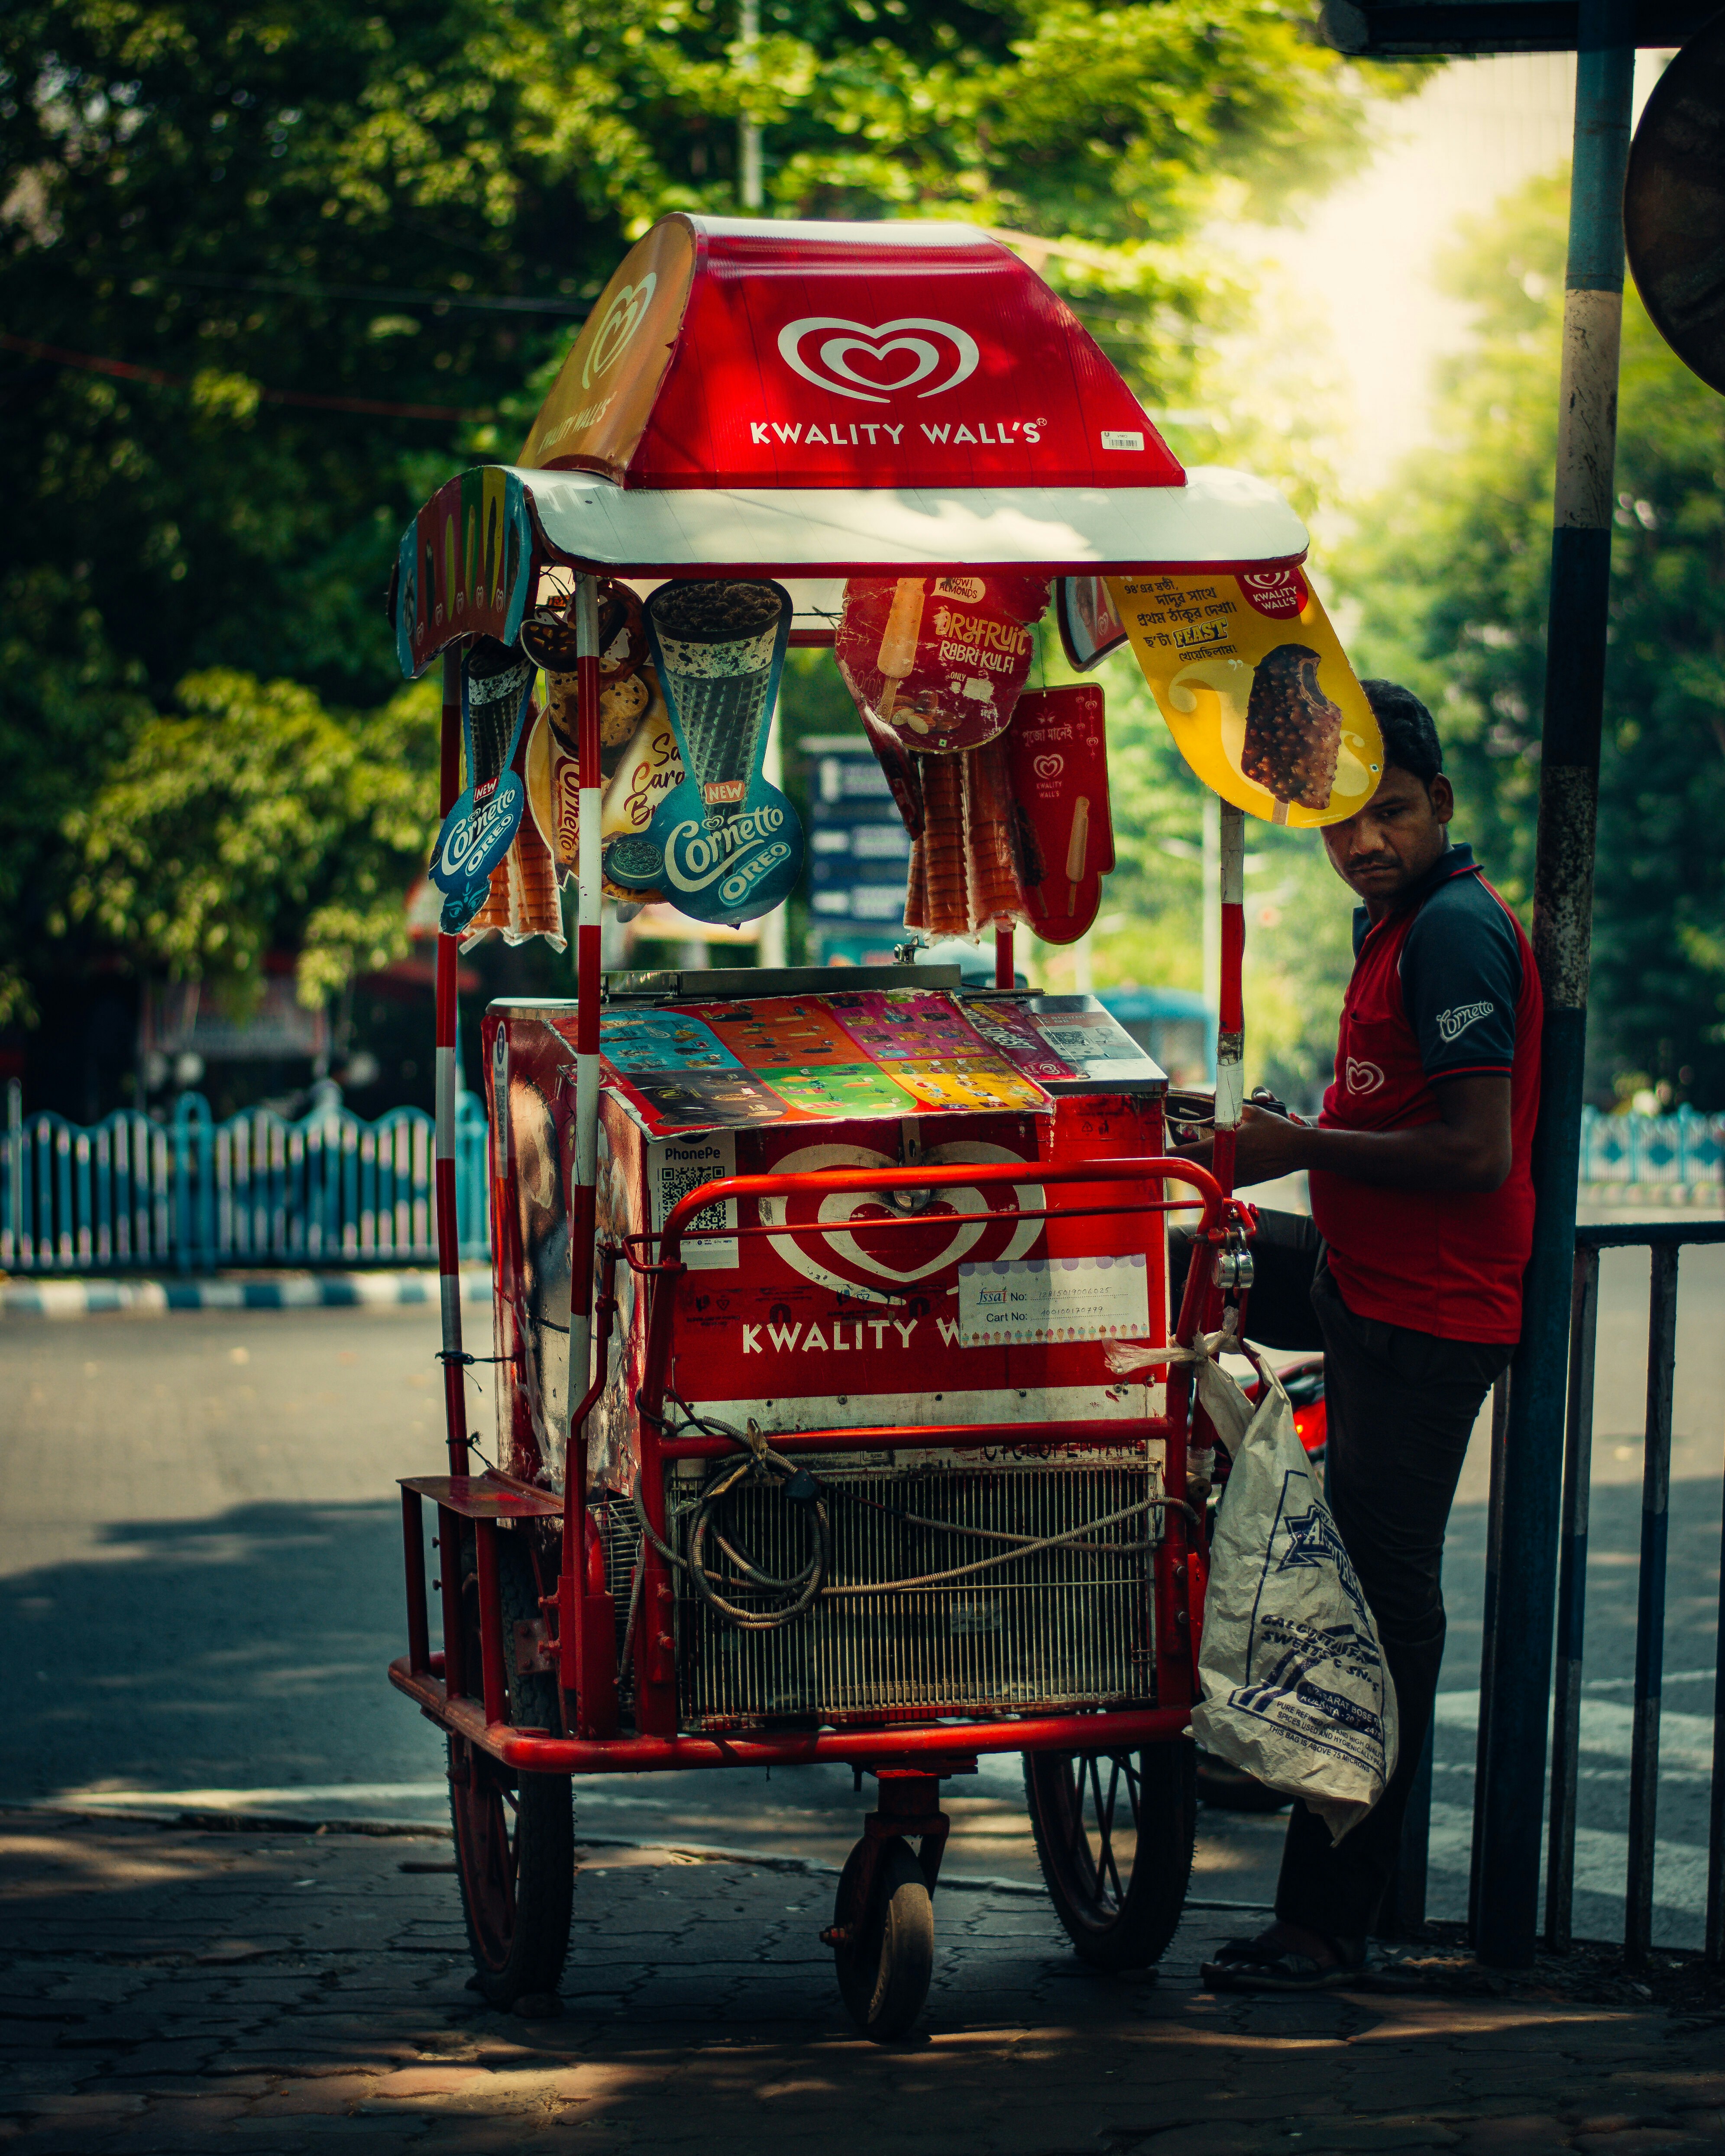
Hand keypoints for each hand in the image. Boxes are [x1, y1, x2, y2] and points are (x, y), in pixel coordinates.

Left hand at [1168, 1102, 1311, 1186]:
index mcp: (1227, 1146)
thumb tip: (1216, 1096)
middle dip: (1183, 1163)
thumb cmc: (1277, 1129)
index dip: (1174, 1152)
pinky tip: (1211, 1170)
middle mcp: (1229, 1163)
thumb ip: (1232, 1107)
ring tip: (1189, 1163)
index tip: (1163, 1151)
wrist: (1299, 1150)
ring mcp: (1238, 1175)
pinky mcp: (1247, 1181)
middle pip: (1196, 1167)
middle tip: (1172, 1157)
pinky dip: (1214, 1176)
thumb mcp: (1253, 1112)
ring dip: (1198, 1170)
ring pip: (1209, 1176)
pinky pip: (1224, 1180)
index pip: (1191, 1152)